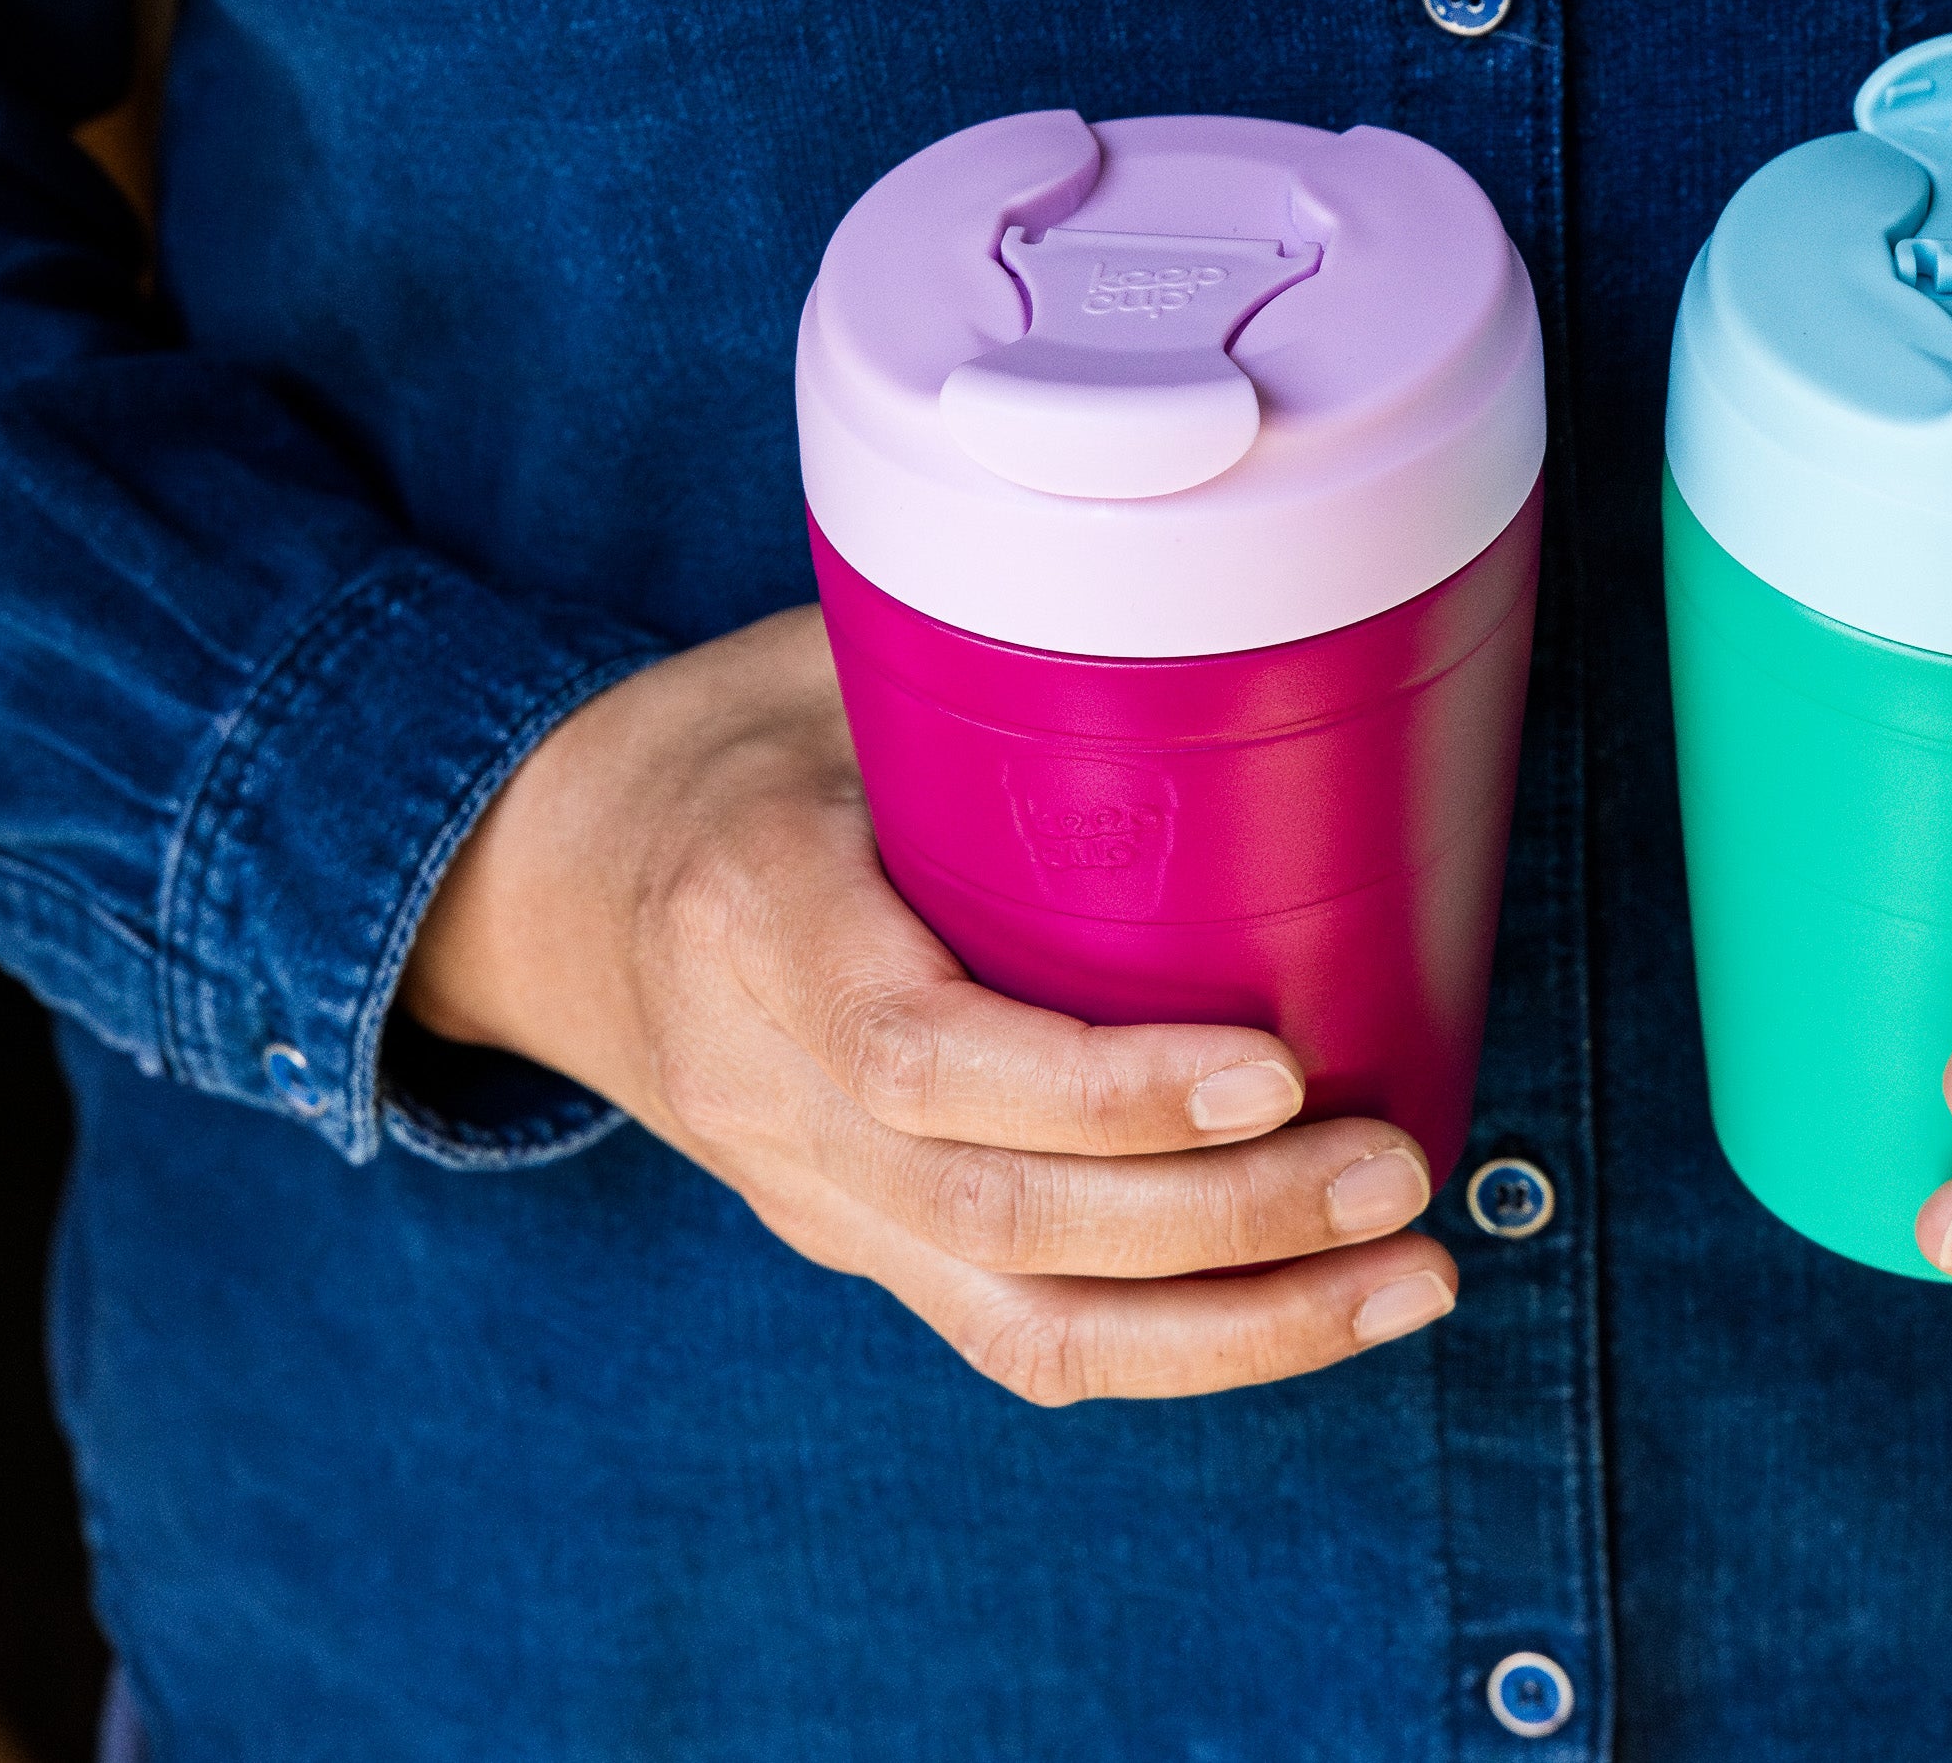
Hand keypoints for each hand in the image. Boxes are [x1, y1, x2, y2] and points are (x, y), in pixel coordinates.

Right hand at [401, 606, 1459, 1403]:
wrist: (547, 884)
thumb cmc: (731, 745)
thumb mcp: (828, 667)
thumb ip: (991, 661)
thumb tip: (1236, 609)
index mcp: (748, 918)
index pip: (919, 1053)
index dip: (1106, 1088)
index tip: (1274, 1066)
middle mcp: (762, 1086)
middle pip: (992, 1214)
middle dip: (1220, 1220)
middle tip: (1393, 1172)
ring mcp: (806, 1191)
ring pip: (1017, 1320)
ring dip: (1234, 1325)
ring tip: (1405, 1277)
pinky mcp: (858, 1244)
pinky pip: (1017, 1333)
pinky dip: (1182, 1341)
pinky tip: (1318, 1309)